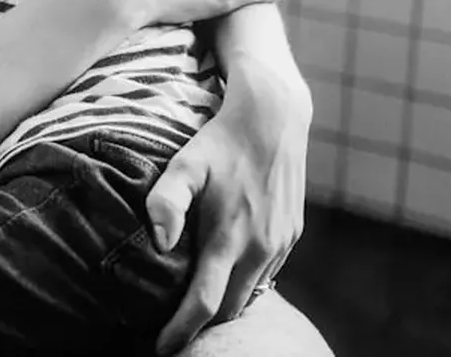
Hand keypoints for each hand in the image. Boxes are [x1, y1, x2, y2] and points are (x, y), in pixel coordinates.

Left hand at [145, 54, 309, 354]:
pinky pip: (267, 275)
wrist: (274, 118)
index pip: (204, 304)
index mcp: (230, 238)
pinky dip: (245, 285)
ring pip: (250, 294)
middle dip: (202, 326)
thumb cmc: (220, 141)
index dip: (181, 331)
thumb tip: (159, 243)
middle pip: (229, 309)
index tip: (161, 349)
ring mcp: (280, 244)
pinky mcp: (292, 235)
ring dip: (226, 306)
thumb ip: (166, 202)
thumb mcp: (185, 164)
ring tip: (197, 311)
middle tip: (174, 330)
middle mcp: (260, 249)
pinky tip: (226, 279)